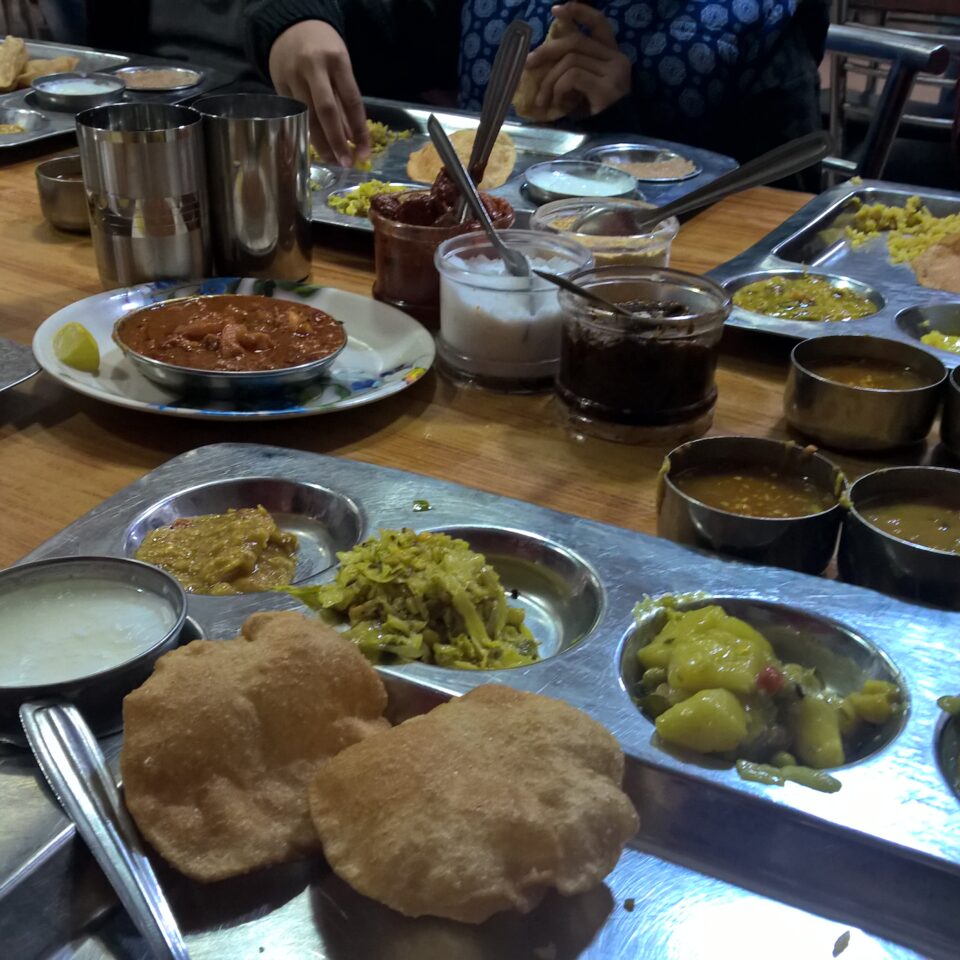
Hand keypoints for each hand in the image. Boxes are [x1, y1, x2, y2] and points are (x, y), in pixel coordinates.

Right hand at [268, 20, 369, 166]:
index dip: (360, 130)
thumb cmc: (323, 49)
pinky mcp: (278, 84)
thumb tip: (354, 138)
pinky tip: (315, 146)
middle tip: (346, 163)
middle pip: (327, 111)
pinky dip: (306, 132)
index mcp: (336, 60)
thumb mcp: (340, 65)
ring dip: (321, 143)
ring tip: (332, 160)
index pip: (352, 101)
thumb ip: (346, 99)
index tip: (365, 152)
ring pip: (307, 116)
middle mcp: (313, 67)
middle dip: (338, 141)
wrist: (290, 26)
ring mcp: (293, 76)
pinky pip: (295, 114)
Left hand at [525, 3, 630, 118]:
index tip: (556, 10)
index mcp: (613, 56)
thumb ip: (572, 69)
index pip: (599, 23)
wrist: (614, 141)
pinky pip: (573, 76)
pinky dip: (558, 88)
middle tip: (527, 64)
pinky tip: (557, 105)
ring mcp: (614, 73)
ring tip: (543, 101)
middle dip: (547, 51)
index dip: (579, 11)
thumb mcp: (582, 88)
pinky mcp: (607, 89)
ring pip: (570, 61)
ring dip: (549, 81)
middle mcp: (617, 59)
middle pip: (575, 42)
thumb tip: (541, 58)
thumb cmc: (596, 118)